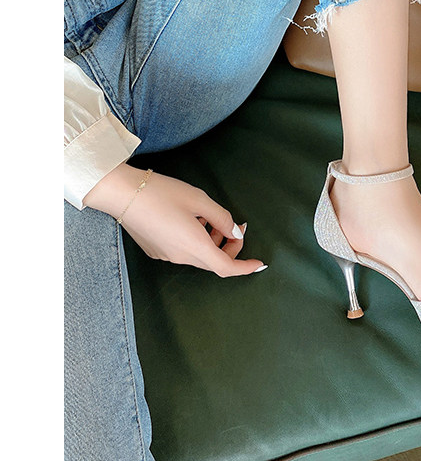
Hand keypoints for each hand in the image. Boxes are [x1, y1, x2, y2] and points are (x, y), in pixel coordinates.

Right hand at [83, 163, 266, 277]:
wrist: (121, 194)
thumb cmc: (161, 193)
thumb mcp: (199, 200)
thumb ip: (222, 217)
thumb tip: (236, 231)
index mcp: (194, 246)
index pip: (226, 267)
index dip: (245, 268)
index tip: (259, 264)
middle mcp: (180, 256)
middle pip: (214, 262)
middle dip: (230, 248)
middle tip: (236, 226)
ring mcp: (166, 255)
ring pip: (199, 256)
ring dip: (213, 243)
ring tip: (211, 218)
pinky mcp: (156, 250)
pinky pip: (184, 251)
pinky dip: (196, 241)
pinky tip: (191, 220)